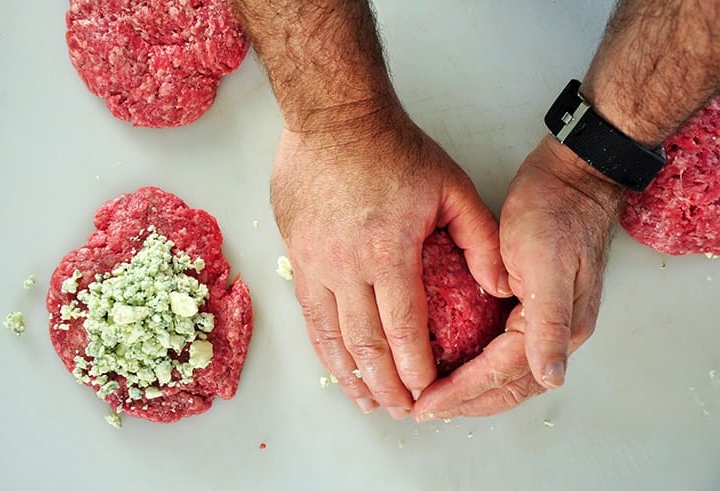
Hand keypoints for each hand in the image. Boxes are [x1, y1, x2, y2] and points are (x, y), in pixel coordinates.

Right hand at [271, 104, 508, 418]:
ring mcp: (314, 262)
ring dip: (349, 374)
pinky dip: (321, 345)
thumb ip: (481, 239)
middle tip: (400, 411)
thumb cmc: (393, 148)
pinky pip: (307, 312)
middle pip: (365, 343)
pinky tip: (333, 362)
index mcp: (389, 251)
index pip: (404, 328)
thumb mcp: (450, 186)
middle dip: (385, 385)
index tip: (425, 393)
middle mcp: (346, 265)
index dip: (416, 368)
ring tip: (365, 402)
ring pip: (330, 335)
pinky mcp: (295, 254)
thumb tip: (501, 287)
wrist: (333, 117)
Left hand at [414, 135, 621, 418]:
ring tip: (437, 399)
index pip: (500, 374)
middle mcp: (555, 335)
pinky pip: (504, 353)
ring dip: (472, 392)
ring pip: (506, 377)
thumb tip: (550, 378)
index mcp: (558, 329)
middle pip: (506, 387)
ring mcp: (547, 324)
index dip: (461, 392)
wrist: (571, 181)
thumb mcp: (548, 264)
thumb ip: (549, 323)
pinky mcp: (534, 310)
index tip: (425, 403)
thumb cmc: (556, 214)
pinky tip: (456, 366)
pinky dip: (479, 369)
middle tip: (423, 410)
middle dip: (464, 403)